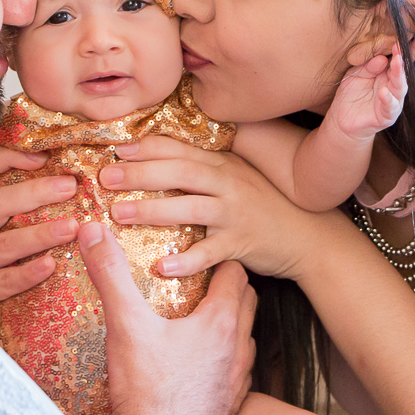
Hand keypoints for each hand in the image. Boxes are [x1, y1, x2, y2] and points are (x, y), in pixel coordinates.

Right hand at [0, 145, 78, 319]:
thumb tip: (69, 165)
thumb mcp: (13, 222)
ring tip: (71, 227)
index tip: (44, 156)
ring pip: (2, 244)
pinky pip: (3, 281)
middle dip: (35, 192)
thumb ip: (31, 196)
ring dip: (39, 235)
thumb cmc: (10, 258)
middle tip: (71, 186)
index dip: (7, 155)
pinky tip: (51, 265)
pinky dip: (28, 273)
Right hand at [80, 223, 255, 414]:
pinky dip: (227, 357)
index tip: (200, 255)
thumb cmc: (145, 389)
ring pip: (246, 336)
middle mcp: (238, 349)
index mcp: (220, 323)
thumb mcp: (125, 324)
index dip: (218, 260)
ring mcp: (239, 378)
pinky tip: (201, 360)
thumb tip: (93, 231)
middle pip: (247, 301)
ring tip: (201, 318)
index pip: (236, 273)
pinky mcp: (232, 402)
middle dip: (228, 287)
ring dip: (230, 323)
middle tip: (200, 280)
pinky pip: (240, 370)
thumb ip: (111, 274)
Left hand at [102, 136, 317, 279]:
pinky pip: (210, 253)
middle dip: (140, 174)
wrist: (308, 235)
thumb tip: (156, 164)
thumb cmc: (263, 206)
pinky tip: (162, 266)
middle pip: (179, 173)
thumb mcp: (235, 178)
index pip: (179, 149)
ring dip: (152, 211)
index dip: (146, 148)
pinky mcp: (242, 243)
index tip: (116, 150)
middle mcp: (228, 183)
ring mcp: (235, 213)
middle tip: (106, 178)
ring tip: (119, 214)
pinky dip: (187, 260)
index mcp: (222, 164)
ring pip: (190, 208)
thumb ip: (203, 170)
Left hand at [328, 42, 409, 140]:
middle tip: (400, 46)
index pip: (399, 61)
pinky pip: (389, 107)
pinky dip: (387, 100)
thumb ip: (368, 66)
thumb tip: (382, 58)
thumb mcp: (356, 74)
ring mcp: (392, 102)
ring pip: (399, 88)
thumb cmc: (351, 94)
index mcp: (387, 75)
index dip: (409, 50)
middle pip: (401, 72)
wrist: (341, 119)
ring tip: (396, 62)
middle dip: (402, 59)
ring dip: (398, 75)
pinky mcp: (386, 116)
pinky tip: (384, 92)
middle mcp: (393, 87)